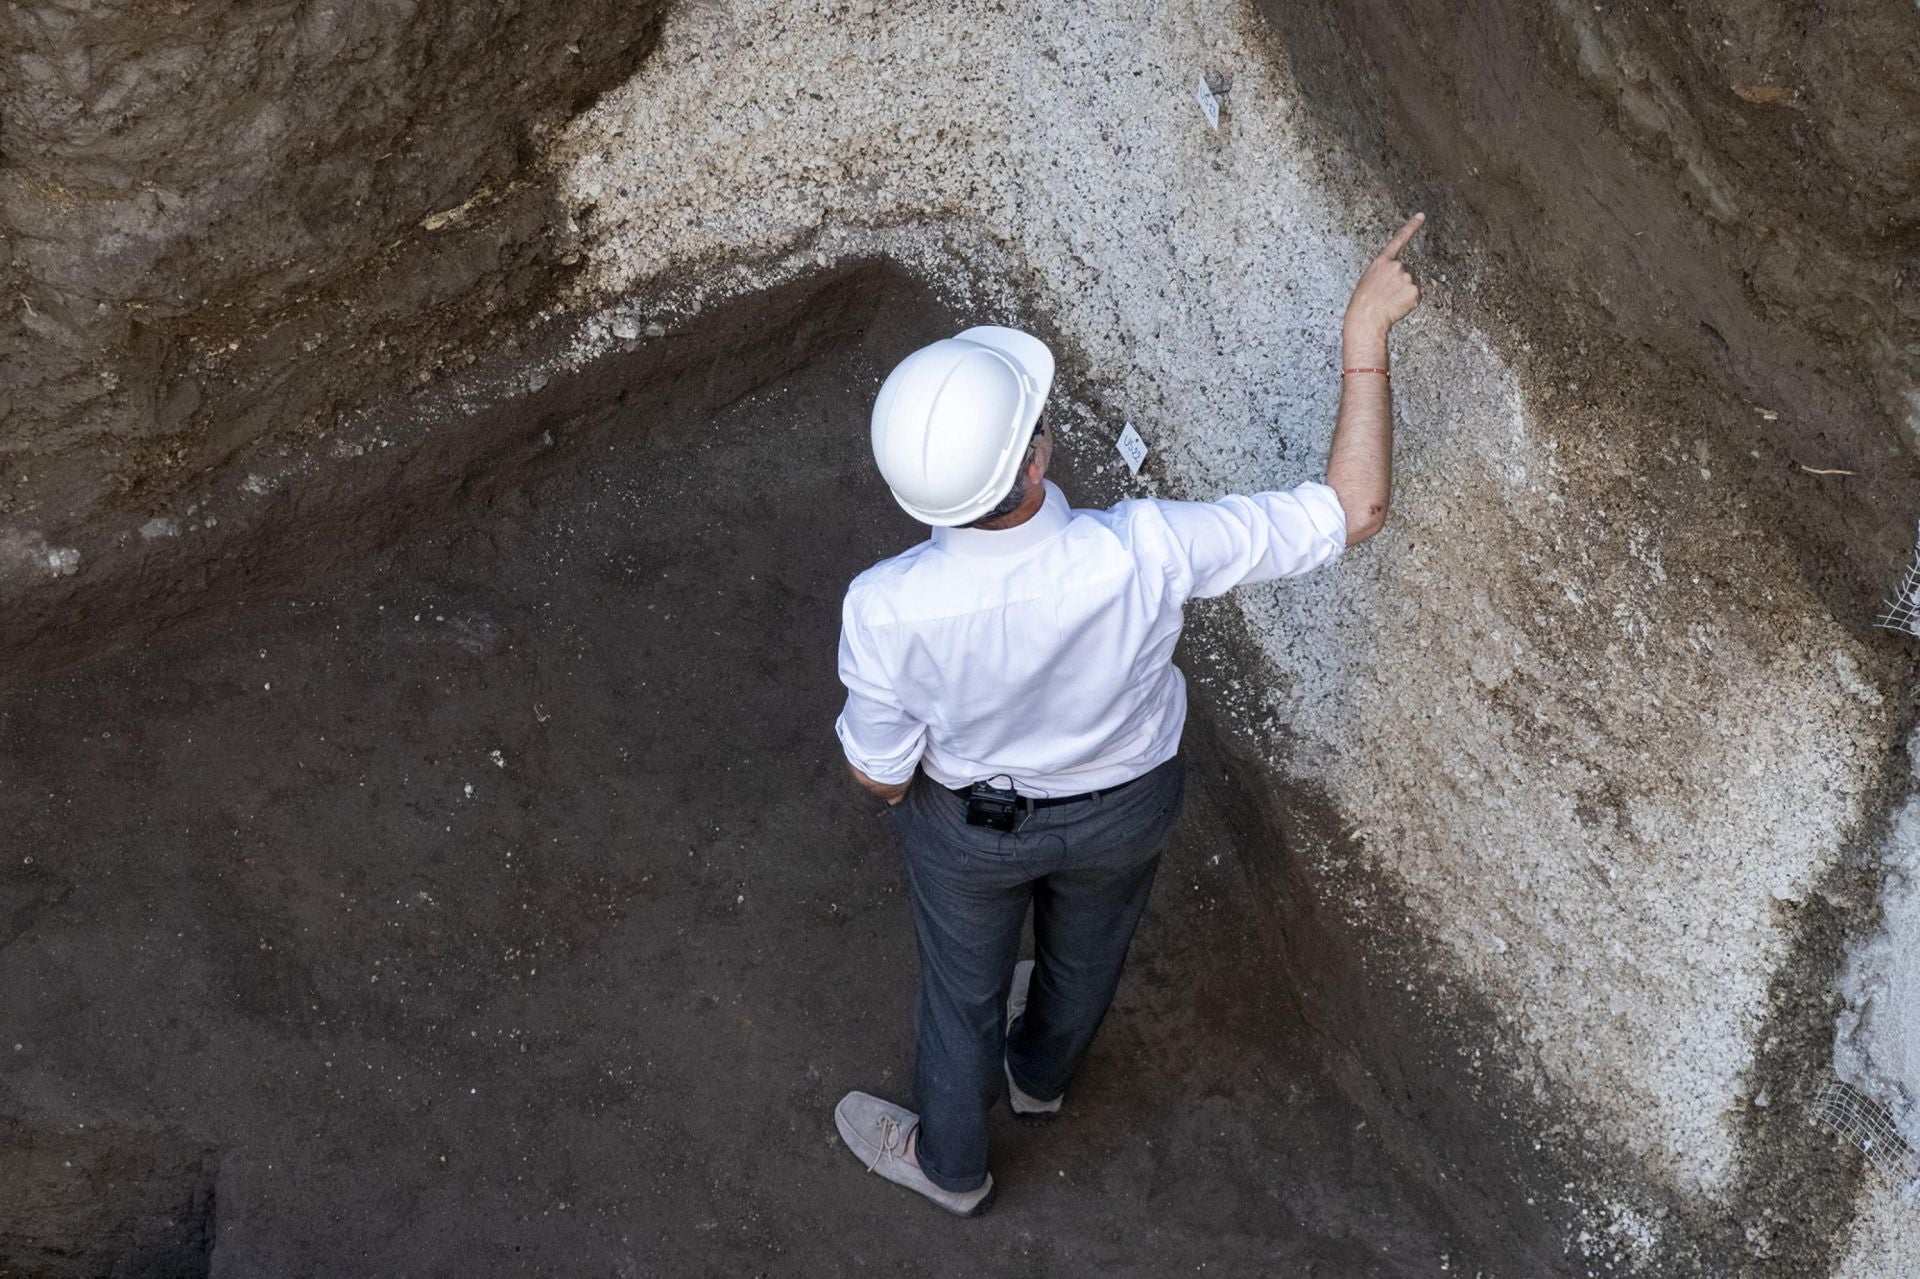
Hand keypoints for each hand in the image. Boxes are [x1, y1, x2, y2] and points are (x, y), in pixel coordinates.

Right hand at [1343, 213, 1424, 336]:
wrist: (1366, 319)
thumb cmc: (1363, 302)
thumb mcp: (1368, 279)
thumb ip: (1384, 271)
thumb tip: (1397, 275)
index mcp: (1382, 261)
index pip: (1399, 239)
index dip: (1411, 226)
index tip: (1421, 216)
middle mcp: (1396, 266)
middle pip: (1407, 270)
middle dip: (1400, 281)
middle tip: (1386, 295)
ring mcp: (1407, 278)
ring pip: (1411, 283)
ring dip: (1404, 292)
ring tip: (1389, 301)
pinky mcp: (1415, 291)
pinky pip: (1415, 295)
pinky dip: (1409, 302)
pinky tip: (1397, 306)